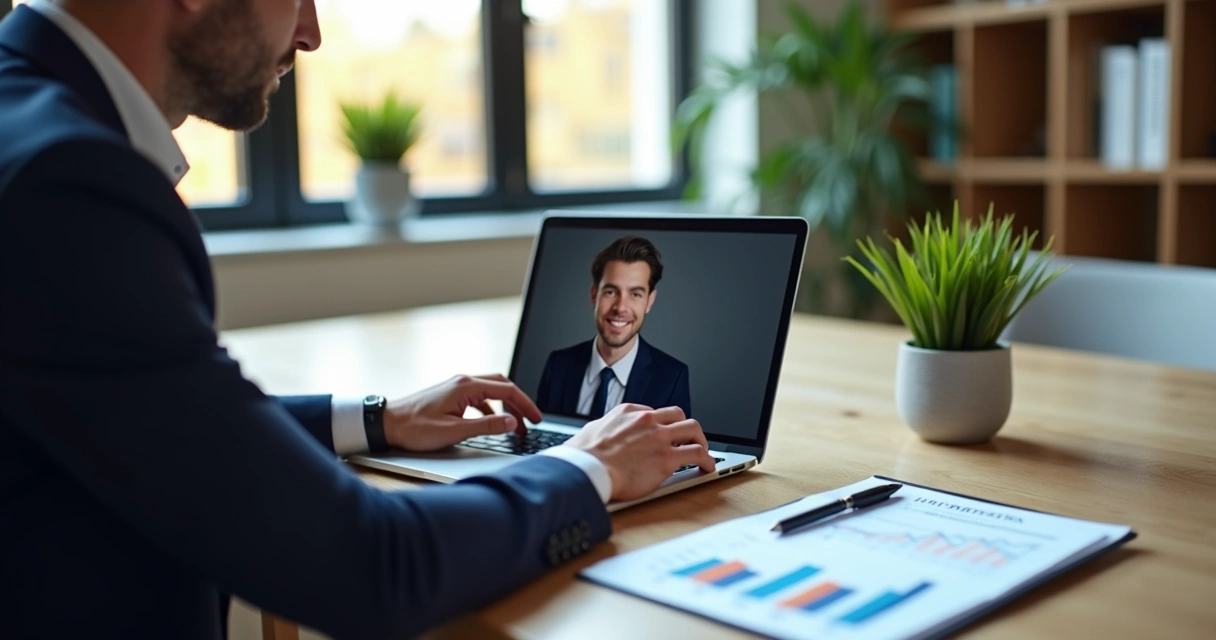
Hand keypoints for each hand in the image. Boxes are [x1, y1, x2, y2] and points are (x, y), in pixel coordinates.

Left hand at [383, 374, 540, 451]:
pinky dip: (491, 408)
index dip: (526, 405)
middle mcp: (463, 381)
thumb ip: (487, 427)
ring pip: (490, 391)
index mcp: (467, 387)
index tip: (537, 419)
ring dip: (506, 406)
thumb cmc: (415, 428)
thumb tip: (513, 423)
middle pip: (502, 386)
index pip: (507, 390)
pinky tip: (492, 422)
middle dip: (519, 403)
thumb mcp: (455, 431)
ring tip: (516, 425)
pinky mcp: (450, 395)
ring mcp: (456, 387)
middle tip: (532, 420)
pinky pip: (478, 397)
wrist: (386, 423)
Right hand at [565, 404, 715, 501]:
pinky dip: (707, 460)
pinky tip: (707, 467)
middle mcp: (648, 421)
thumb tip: (605, 434)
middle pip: (679, 416)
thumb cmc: (584, 456)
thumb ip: (606, 428)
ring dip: (701, 440)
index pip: (655, 412)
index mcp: (628, 412)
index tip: (666, 434)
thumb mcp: (593, 430)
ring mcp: (659, 438)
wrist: (586, 470)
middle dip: (686, 428)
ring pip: (693, 429)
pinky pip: (697, 454)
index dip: (663, 425)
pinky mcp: (667, 458)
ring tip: (703, 452)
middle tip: (688, 439)